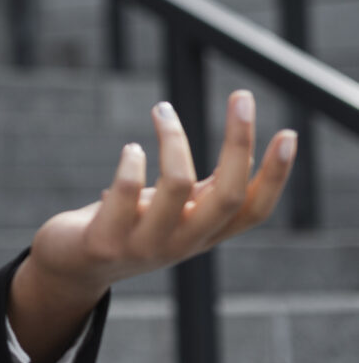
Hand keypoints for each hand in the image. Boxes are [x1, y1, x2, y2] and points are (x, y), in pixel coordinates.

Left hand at [11, 90, 296, 362]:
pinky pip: (125, 193)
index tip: (289, 133)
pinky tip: (132, 149)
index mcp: (205, 234)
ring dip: (173, 139)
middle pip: (229, 196)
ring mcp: (145, 246)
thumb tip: (243, 150)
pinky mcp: (104, 241)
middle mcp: (183, 244)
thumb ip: (203, 191)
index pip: (254, 210)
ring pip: (177, 186)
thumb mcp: (173, 210)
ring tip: (162, 109)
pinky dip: (132, 163)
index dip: (276, 175)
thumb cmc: (129, 225)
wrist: (73, 267)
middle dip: (240, 142)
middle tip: (242, 96)